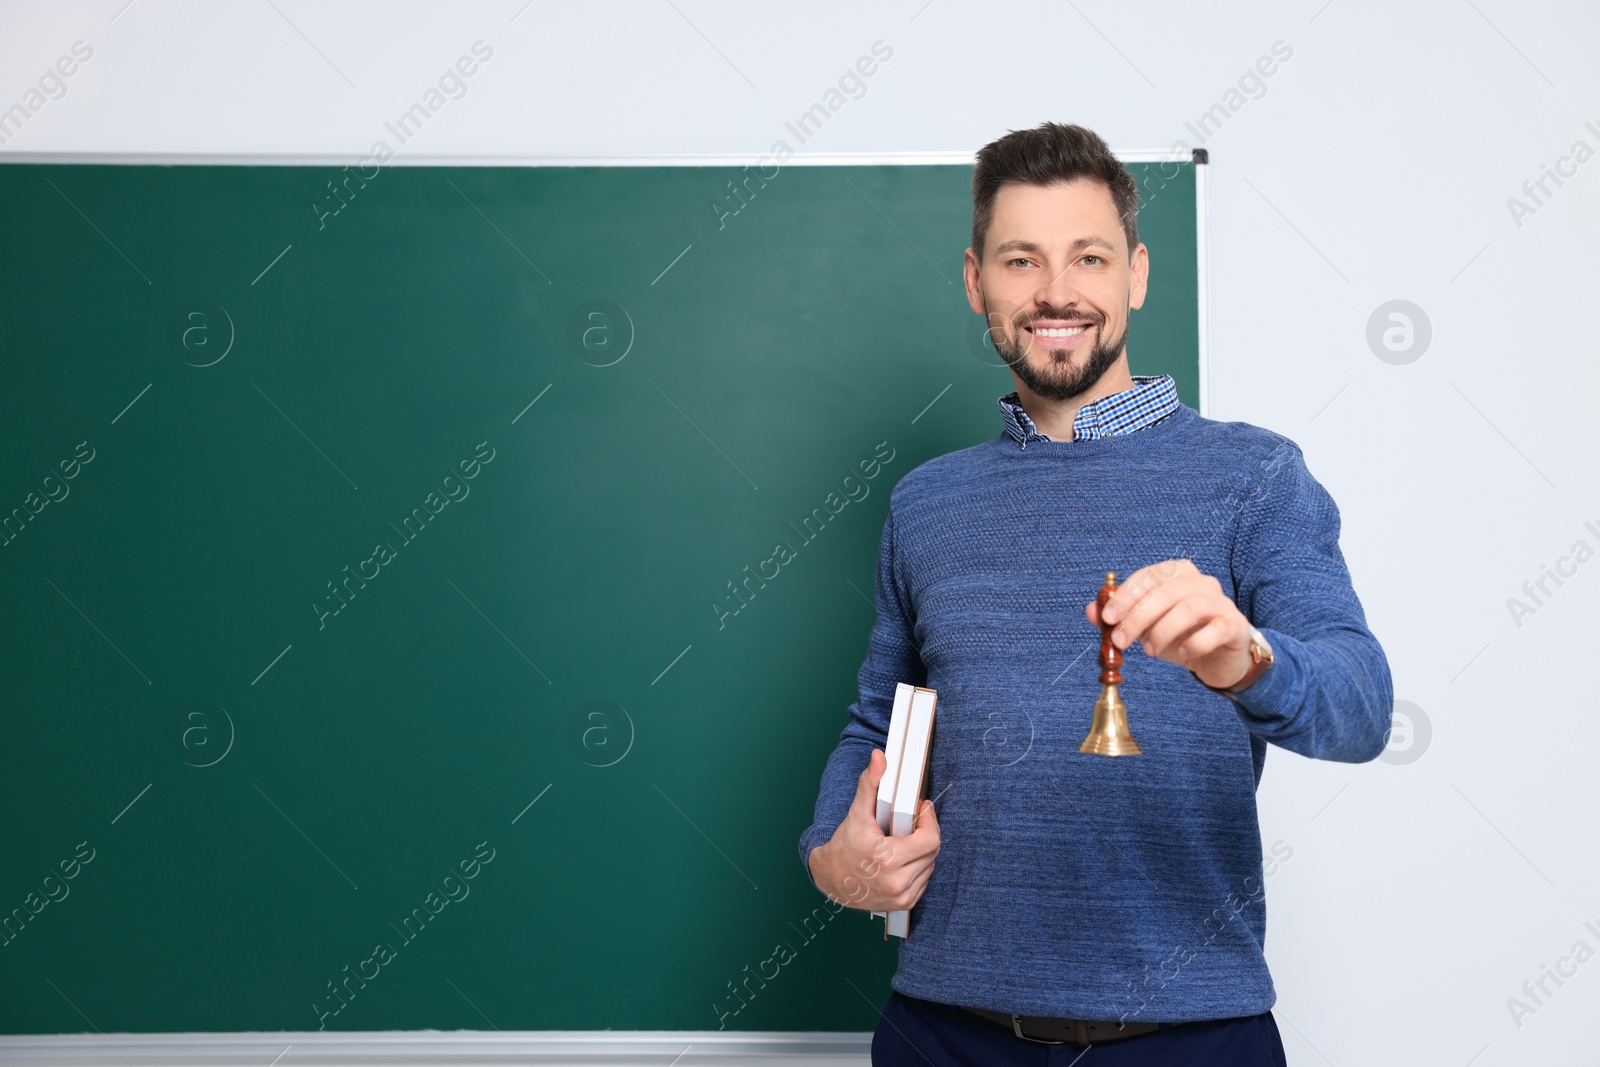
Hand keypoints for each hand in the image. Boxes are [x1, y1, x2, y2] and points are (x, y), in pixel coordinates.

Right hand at [808, 748, 939, 911]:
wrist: (830, 879)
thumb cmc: (844, 846)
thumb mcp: (857, 813)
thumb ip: (871, 783)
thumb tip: (879, 758)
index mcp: (888, 859)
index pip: (931, 840)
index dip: (930, 821)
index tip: (922, 810)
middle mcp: (897, 882)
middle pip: (933, 851)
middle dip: (925, 833)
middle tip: (910, 824)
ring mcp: (901, 895)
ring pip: (931, 865)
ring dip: (923, 851)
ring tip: (904, 841)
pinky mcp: (904, 903)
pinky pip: (925, 879)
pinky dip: (919, 867)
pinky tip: (903, 859)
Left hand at [1084, 558, 1256, 691]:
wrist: (1218, 659)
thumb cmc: (1180, 637)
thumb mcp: (1145, 627)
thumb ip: (1120, 617)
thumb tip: (1091, 611)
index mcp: (1177, 574)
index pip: (1148, 576)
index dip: (1126, 596)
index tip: (1108, 618)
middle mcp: (1201, 582)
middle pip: (1166, 590)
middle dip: (1138, 616)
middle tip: (1121, 640)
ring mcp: (1221, 602)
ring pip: (1189, 607)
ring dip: (1162, 630)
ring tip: (1150, 651)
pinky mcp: (1235, 626)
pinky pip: (1215, 630)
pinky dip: (1195, 642)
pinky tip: (1182, 653)